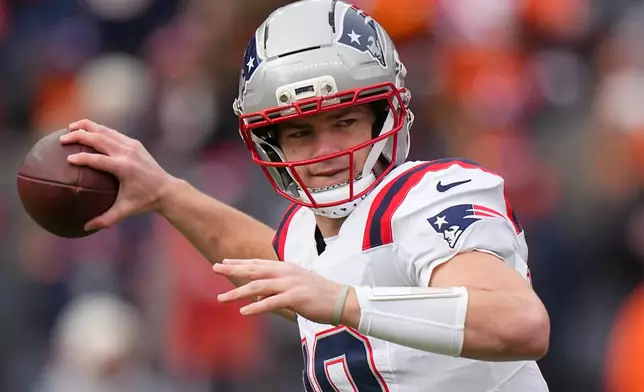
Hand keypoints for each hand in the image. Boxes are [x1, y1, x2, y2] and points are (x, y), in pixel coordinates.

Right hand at [60, 119, 175, 230]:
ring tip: (70, 128)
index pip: (98, 159)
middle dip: (79, 136)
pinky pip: (113, 133)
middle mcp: (127, 153)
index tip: (68, 159)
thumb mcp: (126, 211)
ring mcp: (132, 146)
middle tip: (62, 139)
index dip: (82, 158)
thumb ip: (105, 219)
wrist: (167, 190)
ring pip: (105, 131)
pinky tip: (87, 132)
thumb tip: (85, 228)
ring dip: (87, 127)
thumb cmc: (145, 201)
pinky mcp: (135, 143)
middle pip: (99, 138)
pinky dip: (98, 130)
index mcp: (124, 168)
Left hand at [213, 259, 360, 326]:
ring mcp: (290, 284)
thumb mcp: (294, 286)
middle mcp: (285, 272)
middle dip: (233, 269)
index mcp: (285, 267)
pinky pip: (271, 302)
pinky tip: (244, 311)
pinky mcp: (295, 298)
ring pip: (258, 285)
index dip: (240, 262)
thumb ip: (275, 288)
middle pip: (254, 269)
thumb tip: (256, 294)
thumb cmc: (318, 294)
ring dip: (238, 292)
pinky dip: (256, 306)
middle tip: (214, 267)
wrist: (341, 300)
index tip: (223, 261)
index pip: (258, 263)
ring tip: (221, 297)